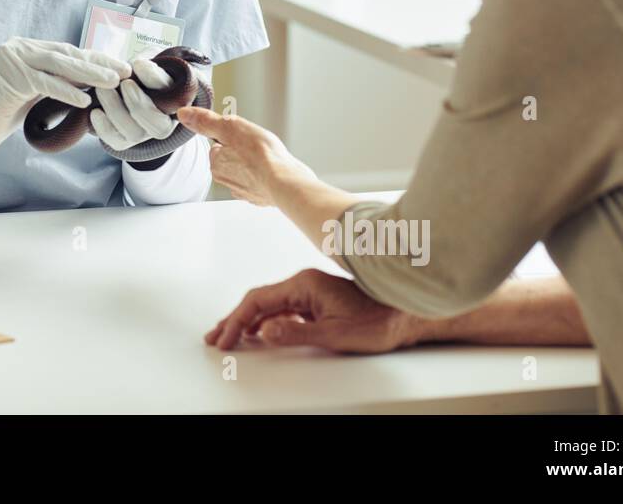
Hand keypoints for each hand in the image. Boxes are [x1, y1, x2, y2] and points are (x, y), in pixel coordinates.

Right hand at [0, 37, 130, 174]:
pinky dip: (66, 91)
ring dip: (90, 73)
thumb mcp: (31, 94)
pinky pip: (44, 82)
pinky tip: (85, 99)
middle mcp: (17, 47)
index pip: (66, 51)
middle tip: (125, 72)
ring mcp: (11, 58)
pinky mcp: (8, 76)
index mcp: (24, 48)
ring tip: (114, 82)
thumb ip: (53, 82)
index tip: (120, 68)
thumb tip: (91, 82)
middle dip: (98, 63)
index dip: (94, 59)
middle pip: (66, 54)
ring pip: (59, 64)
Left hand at [89, 58, 178, 151]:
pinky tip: (95, 112)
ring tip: (103, 90)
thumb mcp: (150, 62)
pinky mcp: (123, 140)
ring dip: (117, 111)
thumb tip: (140, 66)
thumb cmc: (142, 71)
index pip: (175, 96)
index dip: (156, 81)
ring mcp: (143, 134)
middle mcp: (163, 124)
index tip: (139, 65)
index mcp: (176, 103)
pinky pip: (115, 141)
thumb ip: (148, 67)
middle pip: (158, 126)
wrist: (125, 84)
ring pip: (135, 133)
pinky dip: (104, 128)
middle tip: (124, 83)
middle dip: (139, 104)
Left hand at [177, 106, 317, 207]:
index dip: (232, 137)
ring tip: (267, 158)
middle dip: (243, 151)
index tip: (243, 137)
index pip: (218, 145)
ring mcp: (243, 191)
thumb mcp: (230, 127)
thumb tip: (184, 114)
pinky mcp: (260, 197)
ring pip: (245, 171)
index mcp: (216, 164)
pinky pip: (259, 183)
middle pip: (231, 158)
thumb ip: (206, 121)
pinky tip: (273, 171)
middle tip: (257, 146)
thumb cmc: (261, 155)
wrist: (285, 182)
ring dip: (254, 164)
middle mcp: (226, 180)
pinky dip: (265, 177)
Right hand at [205, 268, 420, 353]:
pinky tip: (260, 333)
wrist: (406, 315)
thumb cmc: (378, 322)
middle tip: (216, 337)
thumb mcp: (335, 335)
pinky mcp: (318, 300)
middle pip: (259, 300)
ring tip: (230, 336)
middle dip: (235, 319)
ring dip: (248, 320)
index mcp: (304, 285)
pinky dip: (266, 321)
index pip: (259, 300)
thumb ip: (296, 333)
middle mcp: (304, 283)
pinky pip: (283, 308)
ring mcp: (311, 291)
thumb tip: (264, 332)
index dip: (237, 320)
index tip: (224, 338)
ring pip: (270, 304)